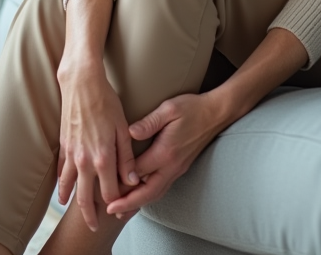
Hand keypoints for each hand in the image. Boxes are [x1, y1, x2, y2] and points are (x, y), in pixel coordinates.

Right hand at [56, 65, 139, 231]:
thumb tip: (133, 180)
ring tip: (76, 213)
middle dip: (91, 215)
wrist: (82, 84)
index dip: (116, 204)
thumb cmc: (107, 102)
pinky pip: (61, 171)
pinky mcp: (63, 145)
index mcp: (103, 157)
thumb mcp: (123, 129)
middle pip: (86, 197)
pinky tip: (62, 192)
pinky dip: (61, 184)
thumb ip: (127, 158)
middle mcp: (85, 160)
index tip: (120, 212)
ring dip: (72, 203)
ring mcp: (72, 153)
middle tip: (95, 228)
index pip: (110, 192)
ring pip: (69, 187)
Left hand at [104, 92, 225, 217]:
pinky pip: (162, 188)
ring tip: (121, 211)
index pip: (139, 172)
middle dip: (129, 203)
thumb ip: (149, 122)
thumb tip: (131, 132)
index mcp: (166, 152)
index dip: (121, 182)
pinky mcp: (179, 168)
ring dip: (138, 204)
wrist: (215, 114)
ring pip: (156, 193)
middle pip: (148, 192)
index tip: (105, 189)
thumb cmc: (191, 108)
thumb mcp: (169, 109)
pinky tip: (139, 198)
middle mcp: (172, 165)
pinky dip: (148, 196)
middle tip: (110, 211)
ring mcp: (177, 169)